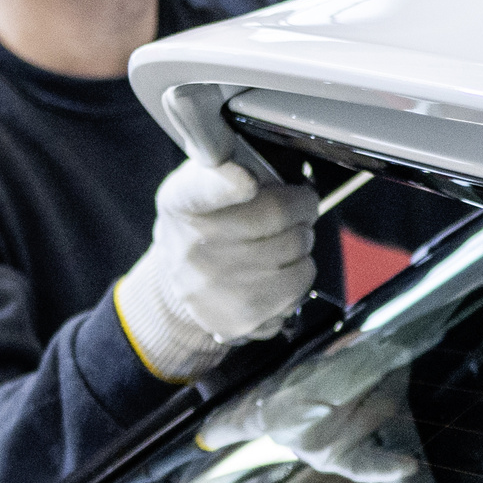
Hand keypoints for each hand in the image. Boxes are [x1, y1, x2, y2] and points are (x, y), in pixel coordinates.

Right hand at [111, 155, 321, 380]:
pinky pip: (299, 289)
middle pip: (276, 217)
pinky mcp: (240, 318)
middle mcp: (192, 248)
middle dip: (302, 207)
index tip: (246, 181)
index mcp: (181, 202)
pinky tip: (279, 270)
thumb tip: (272, 169)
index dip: (228, 184)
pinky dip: (300, 274)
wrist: (179, 281)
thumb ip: (228, 164)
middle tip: (298, 207)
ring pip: (297, 254)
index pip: (201, 190)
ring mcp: (216, 288)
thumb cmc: (204, 222)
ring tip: (286, 240)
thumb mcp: (199, 181)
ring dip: (303, 242)